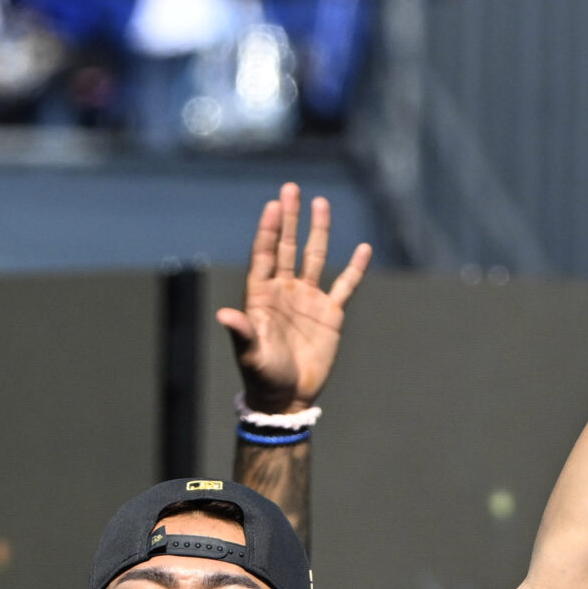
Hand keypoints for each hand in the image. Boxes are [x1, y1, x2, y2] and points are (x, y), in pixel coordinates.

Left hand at [216, 183, 370, 412]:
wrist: (287, 399)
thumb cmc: (263, 378)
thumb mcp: (251, 355)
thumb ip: (241, 332)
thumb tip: (224, 314)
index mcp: (262, 296)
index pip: (265, 255)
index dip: (269, 230)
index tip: (273, 205)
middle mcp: (284, 291)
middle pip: (287, 247)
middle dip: (290, 219)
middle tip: (291, 189)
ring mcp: (308, 300)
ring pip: (314, 258)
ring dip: (318, 232)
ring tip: (320, 203)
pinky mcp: (330, 314)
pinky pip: (345, 286)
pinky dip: (354, 269)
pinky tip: (363, 249)